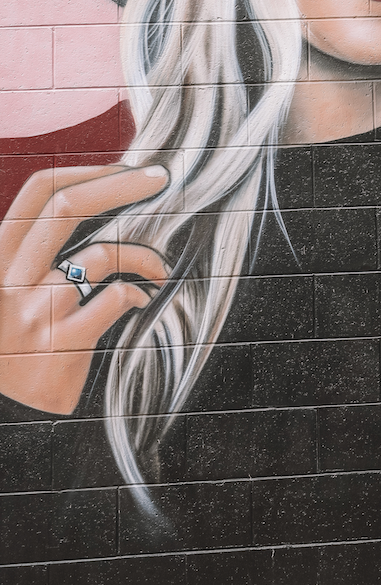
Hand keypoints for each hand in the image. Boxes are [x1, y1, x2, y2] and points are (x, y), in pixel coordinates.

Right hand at [0, 163, 169, 414]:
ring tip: (159, 269)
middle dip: (120, 184)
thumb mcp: (12, 288)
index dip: (87, 171)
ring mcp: (29, 315)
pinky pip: (110, 299)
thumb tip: (101, 195)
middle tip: (161, 177)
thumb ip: (41, 249)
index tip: (129, 166)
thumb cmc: (17, 343)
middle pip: (65, 208)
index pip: (38, 191)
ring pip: (97, 255)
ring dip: (142, 256)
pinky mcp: (56, 348)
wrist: (7, 417)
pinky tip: (139, 300)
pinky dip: (134, 293)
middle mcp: (5, 280)